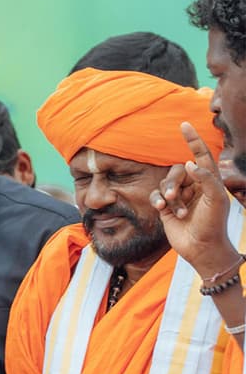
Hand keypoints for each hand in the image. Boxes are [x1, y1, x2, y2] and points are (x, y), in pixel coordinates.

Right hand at [151, 122, 238, 276]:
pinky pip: (156, 195)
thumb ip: (206, 179)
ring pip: (165, 183)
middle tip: (173, 196)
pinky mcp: (167, 207)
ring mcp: (181, 197)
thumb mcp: (216, 200)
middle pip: (177, 171)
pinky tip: (162, 209)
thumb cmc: (213, 224)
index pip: (201, 156)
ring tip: (175, 209)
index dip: (193, 140)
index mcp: (210, 182)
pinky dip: (158, 200)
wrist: (202, 248)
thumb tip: (189, 162)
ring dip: (169, 195)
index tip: (184, 125)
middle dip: (174, 182)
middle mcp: (195, 186)